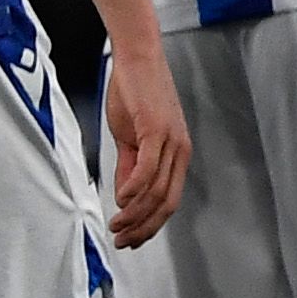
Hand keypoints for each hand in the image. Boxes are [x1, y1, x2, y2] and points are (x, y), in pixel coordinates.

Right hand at [100, 38, 187, 251]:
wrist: (136, 58)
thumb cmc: (134, 92)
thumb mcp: (130, 136)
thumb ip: (129, 165)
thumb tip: (125, 195)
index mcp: (177, 155)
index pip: (169, 201)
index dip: (150, 224)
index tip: (131, 238)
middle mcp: (180, 151)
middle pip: (166, 202)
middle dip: (143, 227)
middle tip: (122, 240)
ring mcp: (171, 141)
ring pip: (157, 190)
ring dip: (135, 213)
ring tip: (116, 224)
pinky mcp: (157, 130)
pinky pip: (148, 168)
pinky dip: (134, 188)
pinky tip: (120, 198)